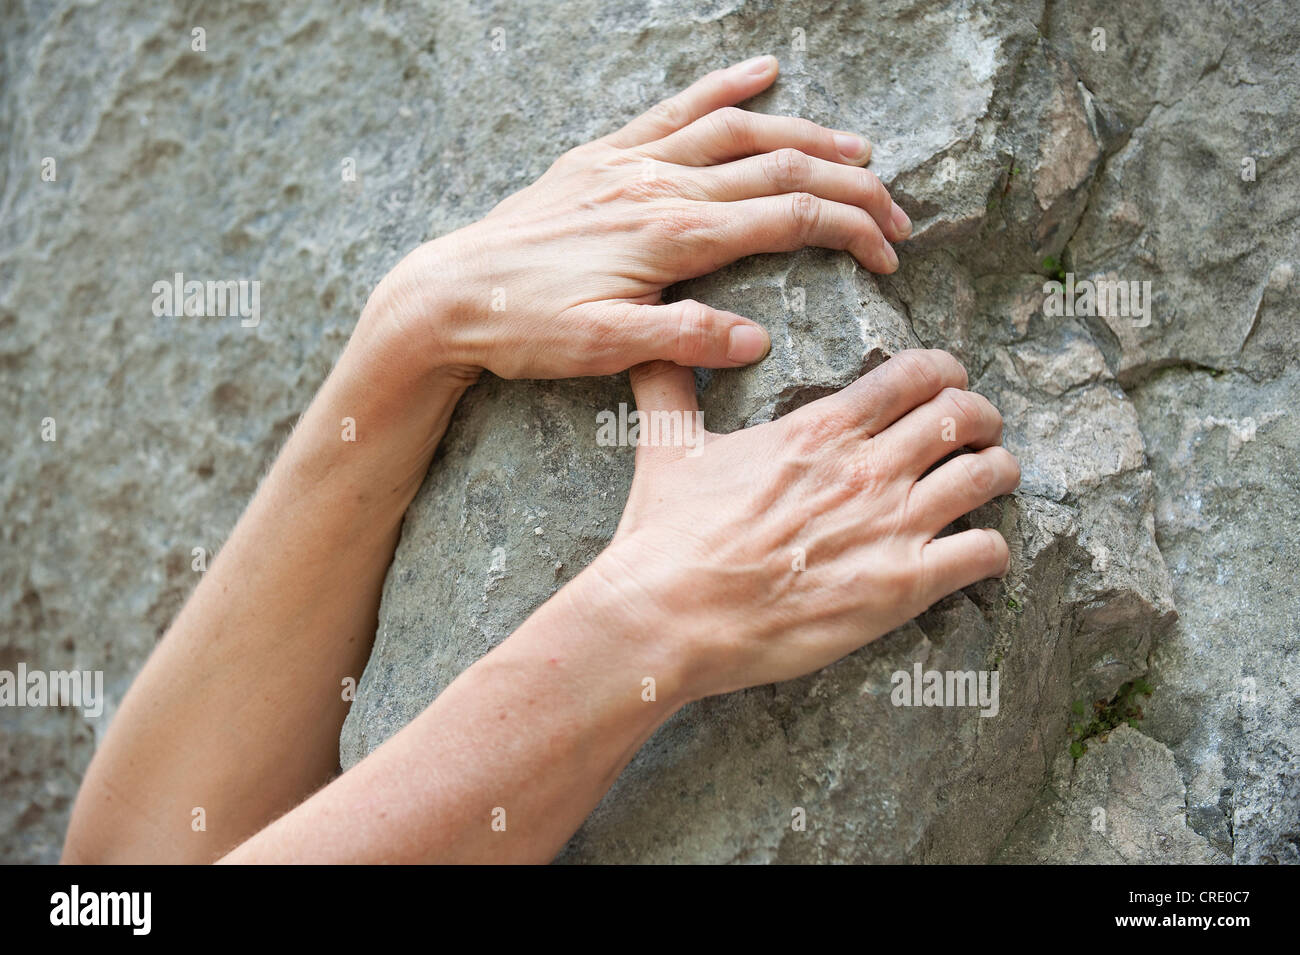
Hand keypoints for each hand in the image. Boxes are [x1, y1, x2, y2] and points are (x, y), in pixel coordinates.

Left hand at [369, 55, 910, 380]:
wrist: (448, 293)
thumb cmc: (524, 328)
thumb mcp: (603, 350)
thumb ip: (683, 339)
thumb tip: (756, 341)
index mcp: (671, 236)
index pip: (786, 221)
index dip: (849, 232)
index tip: (889, 254)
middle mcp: (658, 184)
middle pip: (778, 170)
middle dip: (848, 187)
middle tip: (896, 211)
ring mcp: (630, 161)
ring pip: (738, 131)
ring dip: (805, 136)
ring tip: (857, 149)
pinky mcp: (603, 155)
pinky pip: (675, 108)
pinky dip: (724, 87)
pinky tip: (761, 72)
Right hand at [589, 349, 1019, 700]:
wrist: (667, 615)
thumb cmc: (666, 534)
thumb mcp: (665, 444)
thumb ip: (668, 383)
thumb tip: (651, 342)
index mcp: (819, 428)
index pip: (915, 373)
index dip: (945, 372)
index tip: (947, 383)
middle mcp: (866, 468)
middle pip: (963, 415)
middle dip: (980, 417)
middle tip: (978, 431)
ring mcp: (889, 527)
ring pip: (988, 474)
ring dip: (999, 470)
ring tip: (994, 477)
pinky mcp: (901, 588)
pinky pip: (985, 552)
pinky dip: (993, 548)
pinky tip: (979, 552)